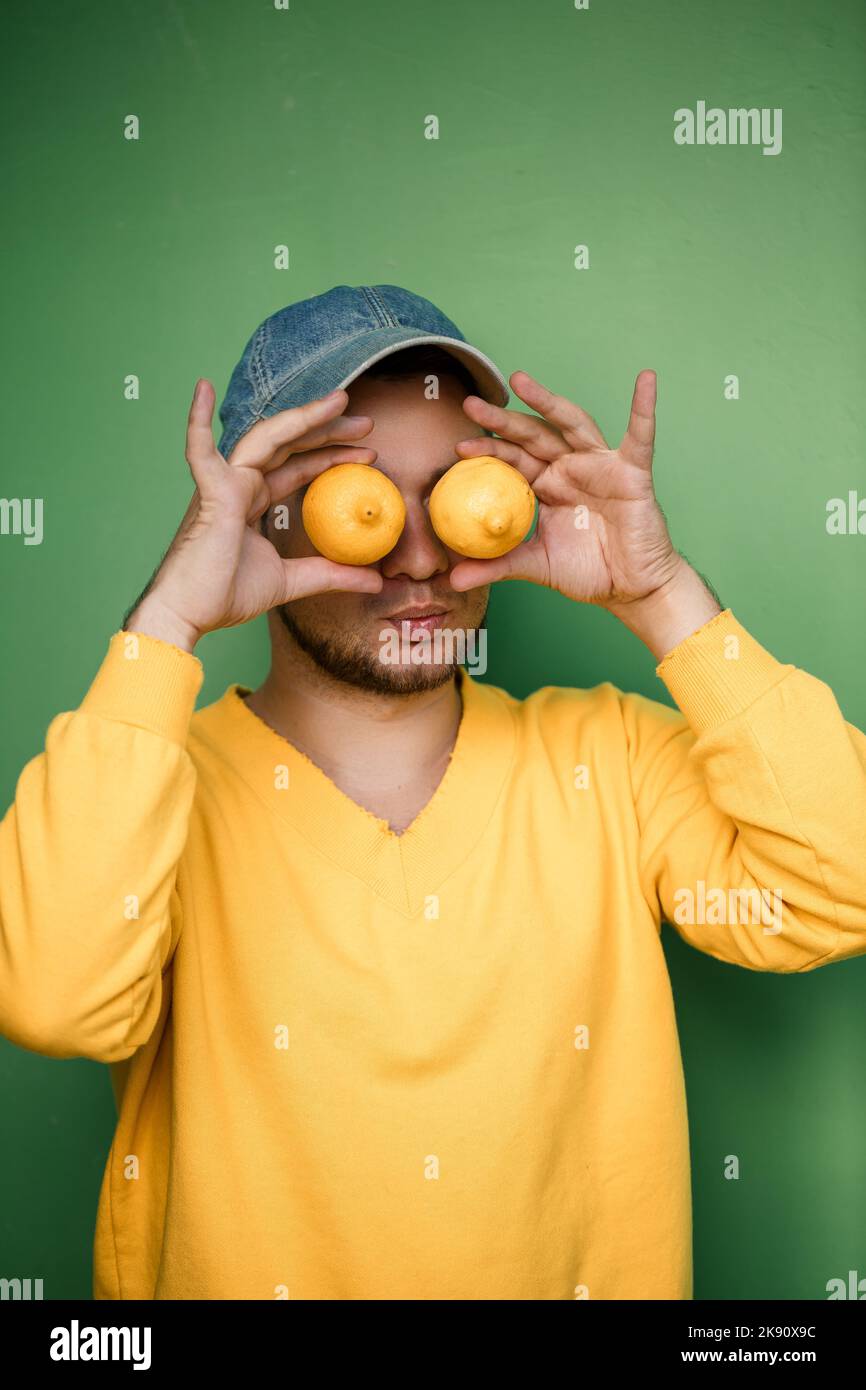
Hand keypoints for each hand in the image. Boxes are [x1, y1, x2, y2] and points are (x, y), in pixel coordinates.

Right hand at [125, 381, 382, 651]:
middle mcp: (239, 485)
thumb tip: (376, 583)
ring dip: (303, 418)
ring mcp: (222, 485)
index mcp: (253, 501)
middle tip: (367, 423)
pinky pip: (200, 452)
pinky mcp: (209, 494)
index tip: (369, 453)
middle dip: (328, 430)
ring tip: (339, 402)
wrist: (188, 615)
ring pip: (267, 439)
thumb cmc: (225, 595)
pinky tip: (202, 388)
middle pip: (289, 445)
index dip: (332, 456)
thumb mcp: (292, 582)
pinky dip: (197, 421)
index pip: (298, 468)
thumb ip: (332, 575)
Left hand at [449, 369, 682, 607]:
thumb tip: (454, 580)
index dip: (488, 450)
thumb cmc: (588, 572)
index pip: (513, 460)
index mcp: (546, 485)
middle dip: (503, 419)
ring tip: (519, 381)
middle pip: (533, 435)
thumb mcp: (536, 566)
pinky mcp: (632, 471)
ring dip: (548, 401)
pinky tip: (645, 380)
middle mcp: (570, 468)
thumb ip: (497, 566)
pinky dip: (643, 409)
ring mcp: (600, 465)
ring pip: (572, 425)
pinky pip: (640, 437)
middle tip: (471, 403)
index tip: (459, 448)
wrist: (630, 587)